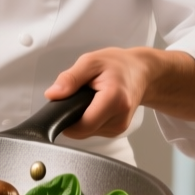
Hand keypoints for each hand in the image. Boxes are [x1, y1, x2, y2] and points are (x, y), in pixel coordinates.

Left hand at [44, 47, 194, 139]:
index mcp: (114, 99)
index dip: (66, 120)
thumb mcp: (90, 62)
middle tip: (77, 97)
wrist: (141, 71)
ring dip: (82, 118)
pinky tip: (95, 105)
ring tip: (89, 99)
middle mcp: (120, 117)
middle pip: (83, 130)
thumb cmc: (118, 65)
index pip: (83, 125)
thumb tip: (53, 94)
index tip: (62, 106)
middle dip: (73, 117)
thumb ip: (70, 78)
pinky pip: (94, 130)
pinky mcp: (118, 130)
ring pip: (88, 132)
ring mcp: (120, 126)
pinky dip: (90, 119)